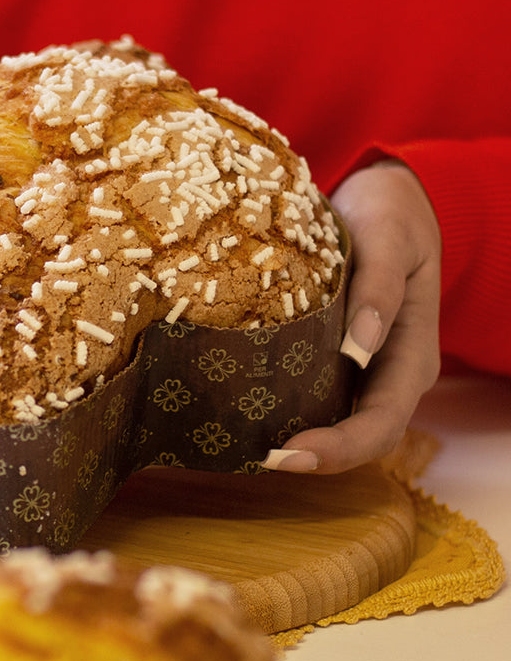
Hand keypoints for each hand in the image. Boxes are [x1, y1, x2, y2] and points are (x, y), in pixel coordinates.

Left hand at [263, 159, 441, 473]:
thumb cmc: (391, 215)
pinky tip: (246, 415)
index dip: (342, 447)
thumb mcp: (390, 236)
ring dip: (300, 445)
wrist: (387, 201)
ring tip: (247, 449)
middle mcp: (391, 375)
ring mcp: (365, 372)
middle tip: (260, 459)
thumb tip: (360, 345)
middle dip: (316, 458)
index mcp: (414, 356)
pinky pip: (315, 399)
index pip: (383, 422)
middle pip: (361, 438)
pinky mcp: (336, 362)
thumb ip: (378, 287)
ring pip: (337, 426)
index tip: (292, 453)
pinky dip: (287, 414)